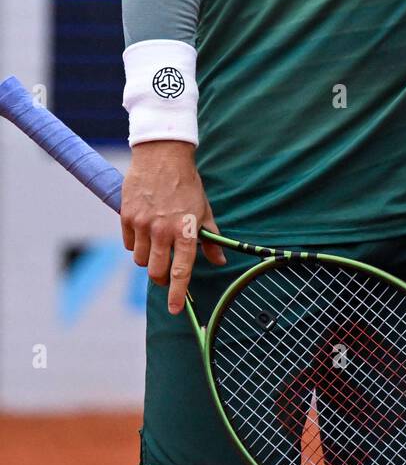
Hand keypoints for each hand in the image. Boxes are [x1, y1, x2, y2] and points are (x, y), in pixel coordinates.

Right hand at [120, 141, 223, 314]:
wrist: (162, 155)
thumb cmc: (187, 184)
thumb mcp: (204, 209)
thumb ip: (210, 238)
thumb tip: (220, 260)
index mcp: (186, 229)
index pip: (182, 270)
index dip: (178, 293)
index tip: (176, 309)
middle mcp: (163, 230)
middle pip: (156, 272)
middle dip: (161, 278)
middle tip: (165, 273)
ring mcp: (142, 224)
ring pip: (139, 260)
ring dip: (147, 258)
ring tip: (156, 243)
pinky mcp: (127, 216)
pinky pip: (127, 244)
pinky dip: (134, 243)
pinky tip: (144, 229)